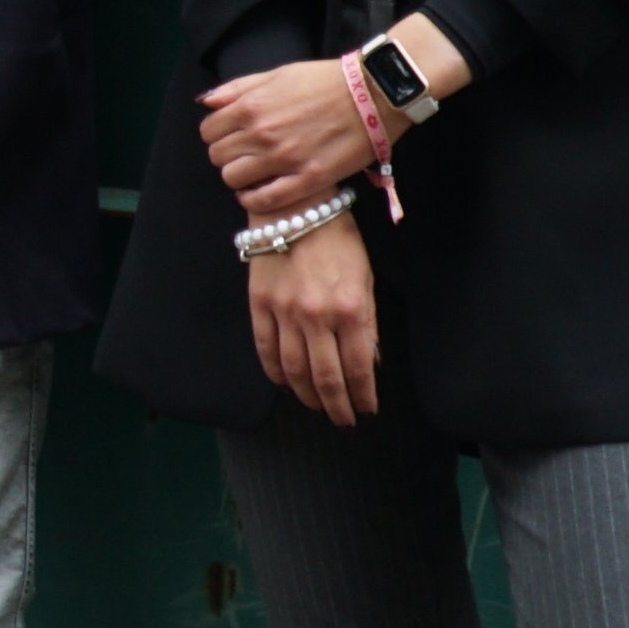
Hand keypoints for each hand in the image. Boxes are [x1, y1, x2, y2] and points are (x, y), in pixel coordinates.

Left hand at [198, 12, 471, 216]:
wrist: (374, 94)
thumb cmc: (327, 81)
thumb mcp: (279, 74)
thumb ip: (238, 88)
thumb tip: (207, 102)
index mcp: (252, 106)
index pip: (209, 131)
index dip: (217, 135)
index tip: (231, 137)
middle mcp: (262, 134)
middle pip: (218, 157)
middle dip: (227, 155)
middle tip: (245, 154)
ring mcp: (284, 159)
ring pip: (234, 180)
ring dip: (240, 177)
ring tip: (256, 172)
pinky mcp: (307, 179)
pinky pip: (264, 200)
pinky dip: (254, 200)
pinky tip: (261, 192)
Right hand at [246, 212, 381, 425]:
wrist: (295, 206)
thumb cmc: (338, 238)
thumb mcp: (366, 278)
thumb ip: (367, 322)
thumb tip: (368, 362)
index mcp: (350, 308)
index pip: (358, 368)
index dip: (363, 395)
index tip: (367, 409)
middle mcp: (317, 316)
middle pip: (326, 378)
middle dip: (337, 406)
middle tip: (343, 421)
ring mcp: (285, 312)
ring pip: (295, 371)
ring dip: (307, 396)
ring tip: (317, 408)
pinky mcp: (260, 306)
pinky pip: (266, 350)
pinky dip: (275, 374)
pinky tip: (286, 385)